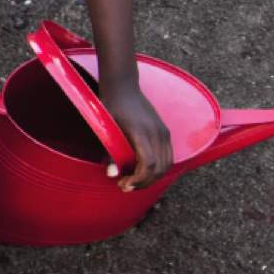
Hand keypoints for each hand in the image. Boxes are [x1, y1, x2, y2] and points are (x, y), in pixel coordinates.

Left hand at [97, 76, 174, 190]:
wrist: (123, 86)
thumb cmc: (110, 106)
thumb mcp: (105, 128)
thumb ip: (109, 151)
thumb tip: (111, 174)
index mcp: (142, 132)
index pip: (149, 164)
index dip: (138, 180)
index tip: (123, 184)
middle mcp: (157, 133)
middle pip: (160, 168)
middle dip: (144, 182)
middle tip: (125, 187)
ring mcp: (163, 132)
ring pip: (167, 164)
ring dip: (152, 177)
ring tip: (134, 182)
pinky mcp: (164, 131)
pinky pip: (168, 156)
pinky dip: (158, 168)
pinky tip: (142, 171)